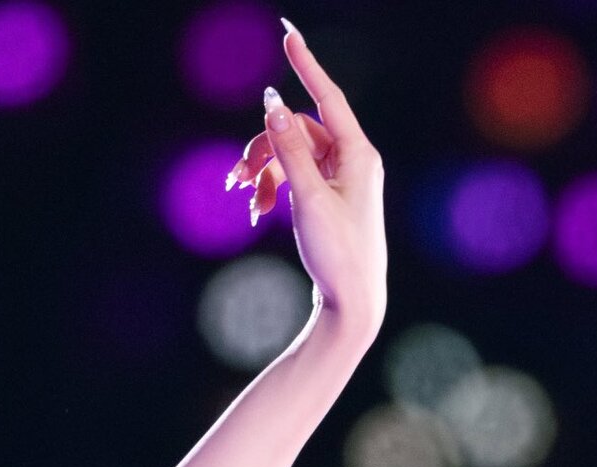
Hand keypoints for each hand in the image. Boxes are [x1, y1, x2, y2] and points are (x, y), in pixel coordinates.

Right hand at [226, 24, 385, 331]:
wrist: (352, 302)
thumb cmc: (339, 252)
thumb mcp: (307, 198)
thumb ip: (289, 149)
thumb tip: (274, 104)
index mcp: (359, 156)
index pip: (328, 98)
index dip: (305, 65)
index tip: (288, 33)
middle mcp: (352, 161)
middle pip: (296, 130)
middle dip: (263, 148)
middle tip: (237, 178)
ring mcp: (339, 179)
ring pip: (288, 153)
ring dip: (261, 171)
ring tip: (245, 199)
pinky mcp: (326, 195)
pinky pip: (290, 175)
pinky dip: (270, 187)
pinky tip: (254, 210)